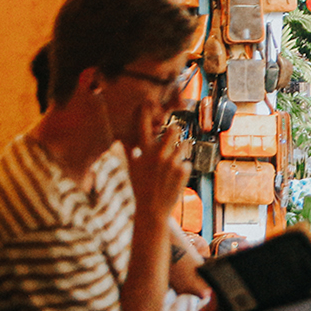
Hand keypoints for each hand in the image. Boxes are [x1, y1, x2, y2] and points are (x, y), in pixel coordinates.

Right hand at [128, 107, 188, 224]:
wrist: (153, 208)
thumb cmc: (141, 187)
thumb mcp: (132, 168)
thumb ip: (129, 151)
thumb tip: (122, 138)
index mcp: (143, 152)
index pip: (143, 127)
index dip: (145, 112)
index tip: (147, 102)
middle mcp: (158, 154)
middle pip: (174, 130)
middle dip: (176, 130)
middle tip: (175, 131)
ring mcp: (172, 162)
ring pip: (184, 145)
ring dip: (182, 149)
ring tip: (175, 159)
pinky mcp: (184, 170)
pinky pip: (187, 161)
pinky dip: (184, 166)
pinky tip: (176, 176)